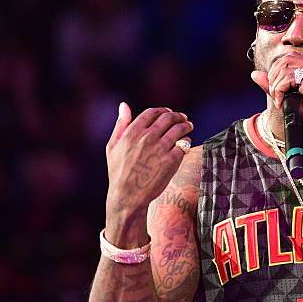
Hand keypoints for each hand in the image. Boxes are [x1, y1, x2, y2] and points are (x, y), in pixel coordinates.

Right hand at [105, 103, 193, 219]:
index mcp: (132, 132)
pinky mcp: (171, 160)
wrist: (127, 196)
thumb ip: (121, 124)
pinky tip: (185, 144)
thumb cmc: (118, 172)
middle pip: (169, 118)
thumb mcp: (113, 146)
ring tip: (189, 127)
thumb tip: (124, 105)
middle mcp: (147, 137)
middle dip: (178, 116)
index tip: (168, 112)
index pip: (152, 112)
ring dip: (186, 125)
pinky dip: (186, 142)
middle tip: (183, 118)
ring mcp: (160, 148)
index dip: (163, 110)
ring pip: (179, 129)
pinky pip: (184, 145)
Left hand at [251, 51, 302, 141]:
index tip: (275, 87)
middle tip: (275, 94)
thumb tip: (254, 74)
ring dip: (276, 86)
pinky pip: (289, 78)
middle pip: (286, 59)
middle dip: (274, 76)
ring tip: (278, 100)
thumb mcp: (287, 96)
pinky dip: (280, 90)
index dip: (277, 69)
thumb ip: (273, 83)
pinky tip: (282, 102)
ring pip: (285, 68)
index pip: (290, 57)